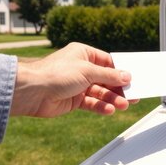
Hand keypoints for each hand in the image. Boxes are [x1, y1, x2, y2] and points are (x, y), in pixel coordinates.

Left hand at [10, 42, 134, 116]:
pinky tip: (109, 110)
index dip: (120, 71)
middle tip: (133, 96)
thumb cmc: (55, 74)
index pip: (108, 62)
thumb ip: (110, 75)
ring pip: (100, 93)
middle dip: (118, 88)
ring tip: (124, 105)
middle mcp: (81, 68)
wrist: (32, 92)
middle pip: (106, 79)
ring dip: (112, 99)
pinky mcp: (73, 100)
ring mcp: (77, 85)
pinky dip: (100, 107)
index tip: (133, 79)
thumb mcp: (88, 71)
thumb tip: (127, 76)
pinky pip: (91, 103)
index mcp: (83, 54)